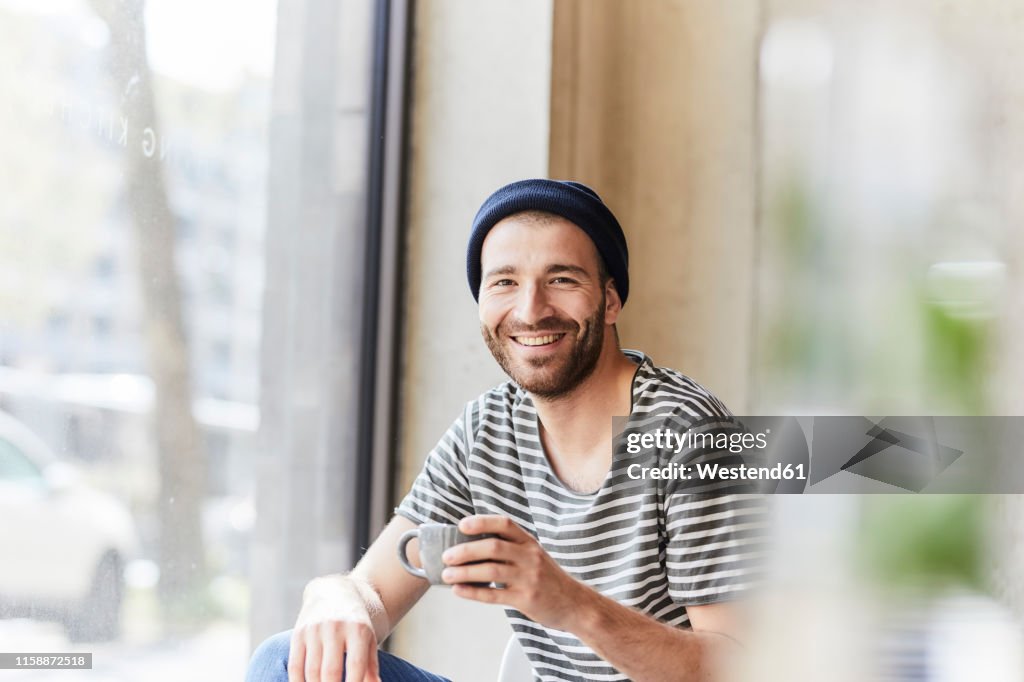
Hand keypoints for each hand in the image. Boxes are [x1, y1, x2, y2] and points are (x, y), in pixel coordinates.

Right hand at [288, 575, 382, 681]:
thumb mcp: (368, 639)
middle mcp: (335, 627)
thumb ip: (371, 666)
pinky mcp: (298, 633)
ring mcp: (314, 630)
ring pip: (311, 671)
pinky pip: (295, 665)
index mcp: (358, 629)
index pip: (355, 665)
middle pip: (330, 671)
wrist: (333, 591)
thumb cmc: (356, 623)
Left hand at [441, 515, 588, 630]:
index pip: (504, 524)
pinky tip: (459, 591)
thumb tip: (471, 546)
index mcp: (529, 542)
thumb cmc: (548, 579)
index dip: (482, 521)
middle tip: (447, 557)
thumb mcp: (534, 556)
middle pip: (493, 547)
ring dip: (465, 572)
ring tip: (447, 575)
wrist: (575, 604)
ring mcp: (529, 578)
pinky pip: (494, 595)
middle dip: (465, 550)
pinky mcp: (526, 599)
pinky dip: (473, 592)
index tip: (462, 525)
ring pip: (491, 570)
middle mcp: (529, 556)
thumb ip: (510, 549)